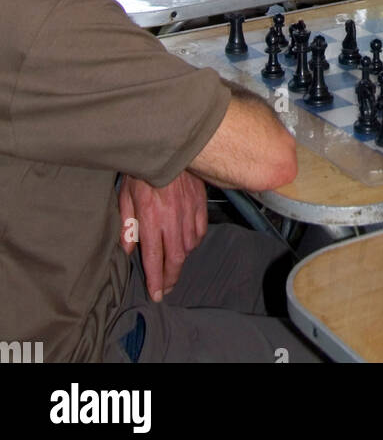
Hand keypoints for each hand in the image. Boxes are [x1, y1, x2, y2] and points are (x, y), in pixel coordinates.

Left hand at [118, 171, 207, 301]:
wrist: (167, 144)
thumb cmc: (142, 169)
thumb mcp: (125, 194)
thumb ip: (127, 224)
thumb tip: (129, 249)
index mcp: (151, 218)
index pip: (154, 257)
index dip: (155, 280)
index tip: (156, 294)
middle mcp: (172, 219)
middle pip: (175, 258)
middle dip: (171, 278)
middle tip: (166, 289)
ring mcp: (188, 211)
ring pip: (189, 246)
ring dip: (181, 259)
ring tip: (173, 264)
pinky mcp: (200, 202)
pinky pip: (200, 230)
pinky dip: (194, 240)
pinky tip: (187, 242)